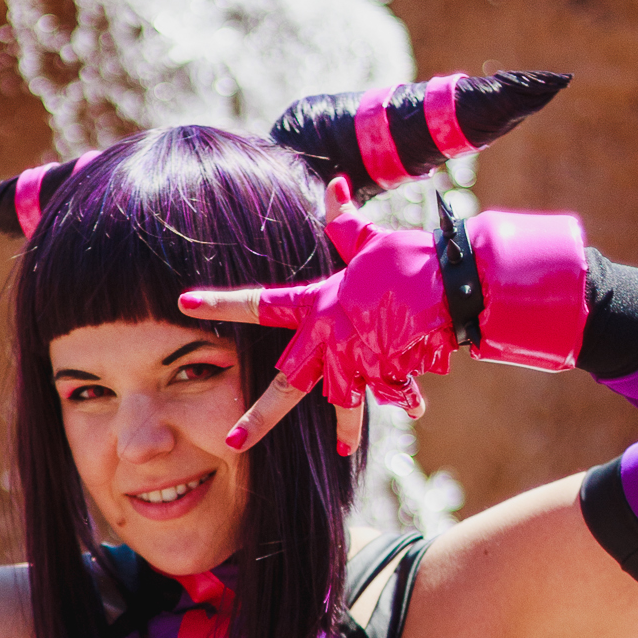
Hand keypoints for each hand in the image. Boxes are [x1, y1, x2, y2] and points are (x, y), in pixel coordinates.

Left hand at [179, 176, 450, 456]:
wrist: (451, 287)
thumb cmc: (409, 259)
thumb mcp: (370, 240)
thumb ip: (346, 224)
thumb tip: (335, 188)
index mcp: (317, 306)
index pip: (260, 304)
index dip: (222, 303)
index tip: (186, 304)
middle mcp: (330, 341)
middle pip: (287, 384)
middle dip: (260, 417)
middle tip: (232, 441)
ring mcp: (358, 364)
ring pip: (342, 401)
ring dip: (347, 426)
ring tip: (344, 448)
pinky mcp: (387, 375)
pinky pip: (391, 390)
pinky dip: (405, 395)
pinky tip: (415, 405)